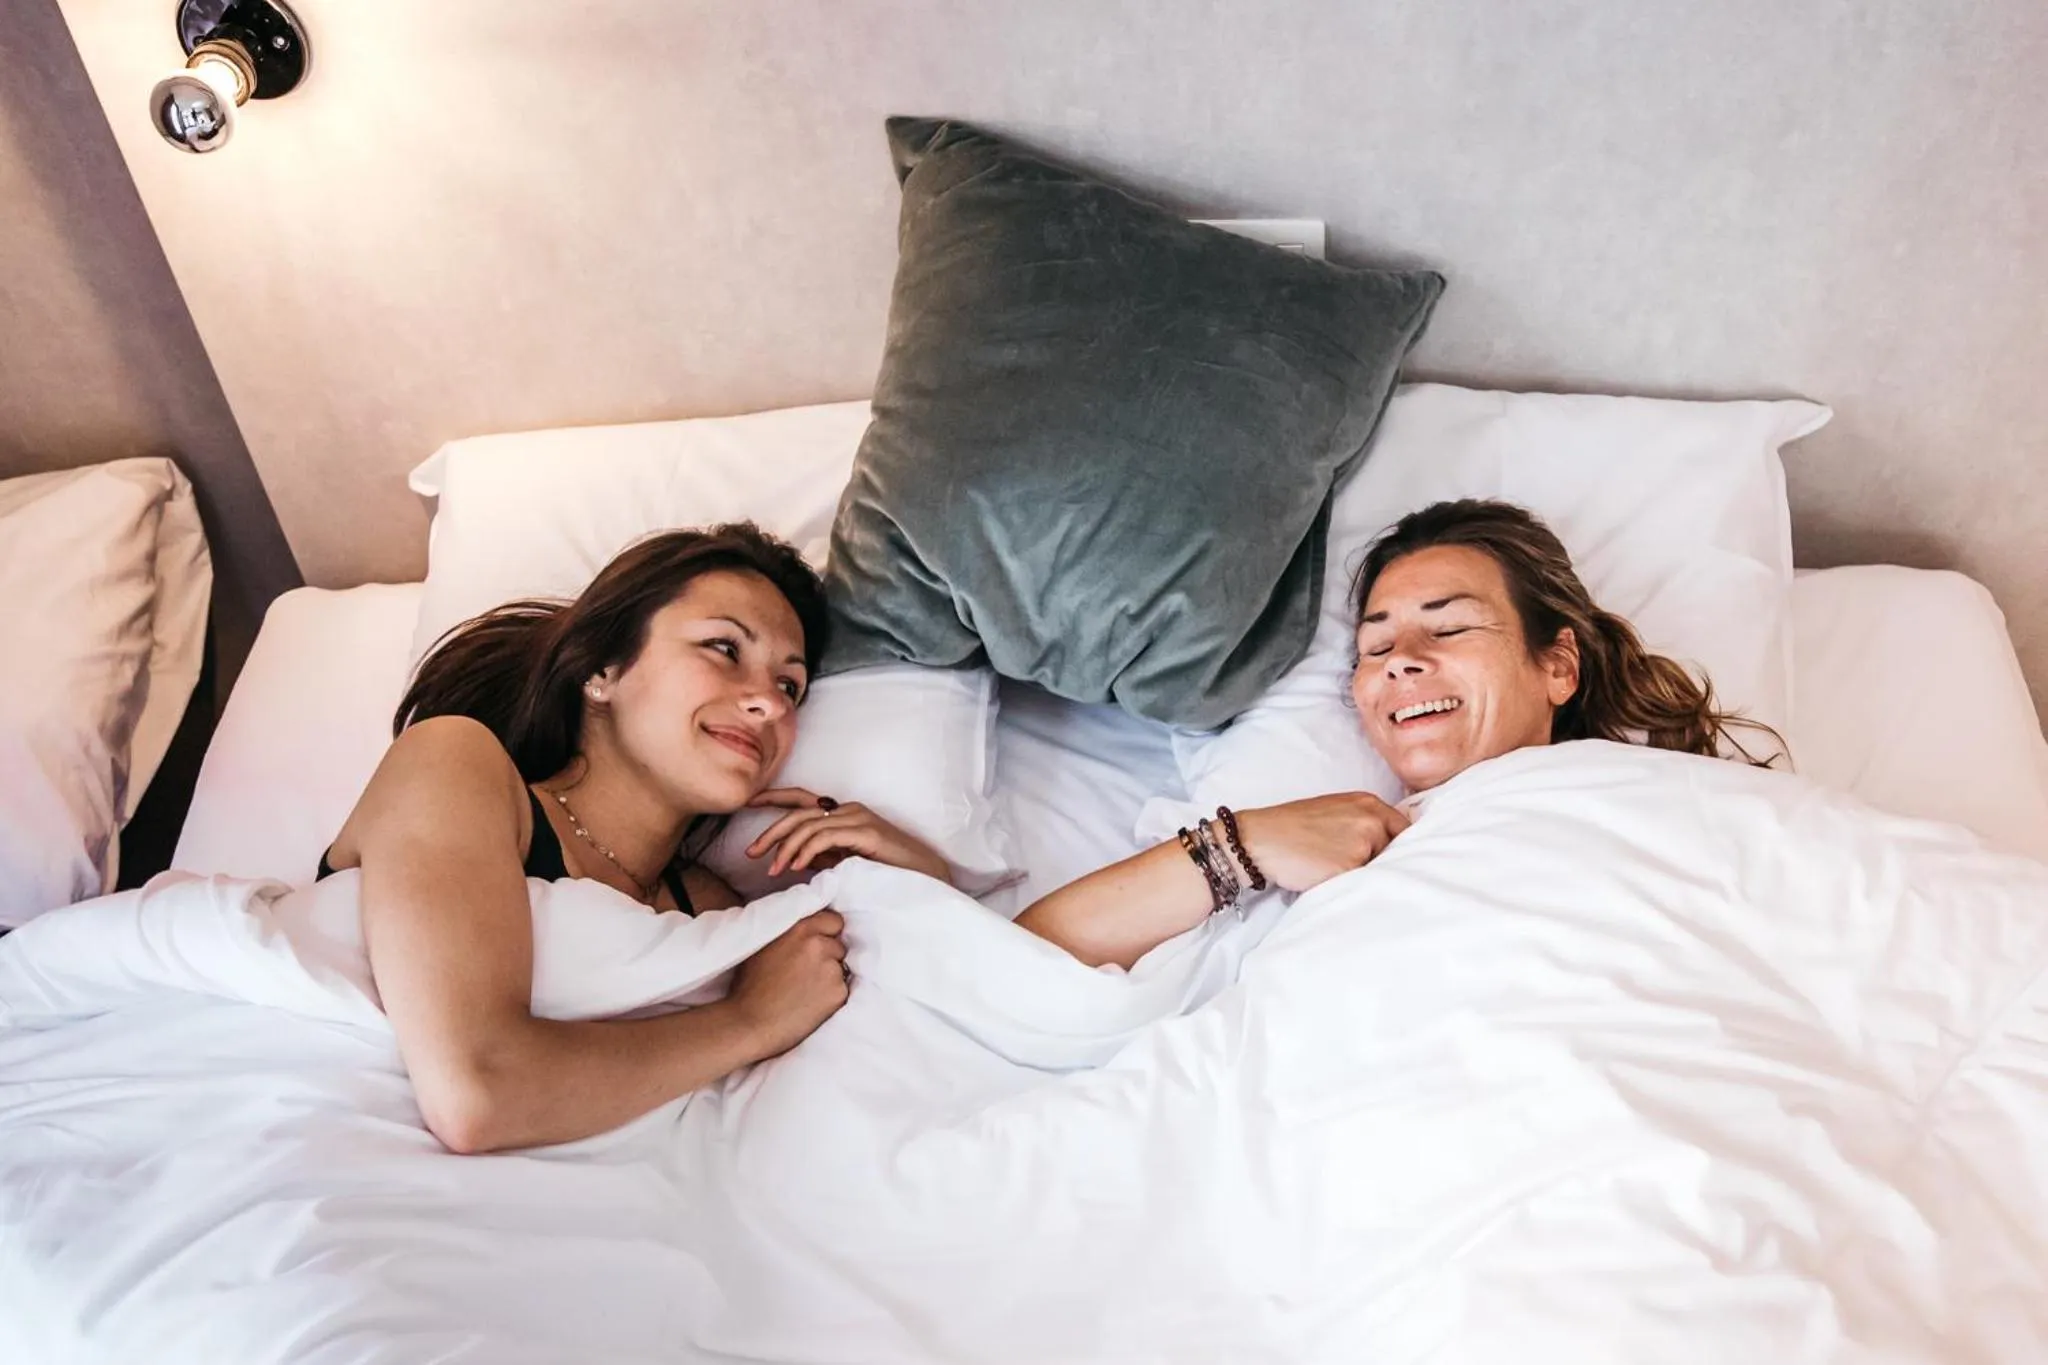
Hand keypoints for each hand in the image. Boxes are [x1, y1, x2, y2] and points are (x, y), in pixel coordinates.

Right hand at [724, 909, 849, 1059]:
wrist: (749, 1024)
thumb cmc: (749, 987)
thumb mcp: (764, 945)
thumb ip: (790, 932)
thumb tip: (807, 930)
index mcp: (800, 928)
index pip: (834, 921)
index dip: (827, 934)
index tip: (819, 945)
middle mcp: (819, 945)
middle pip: (839, 946)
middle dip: (828, 956)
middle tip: (807, 973)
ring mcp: (831, 969)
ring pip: (841, 969)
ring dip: (830, 977)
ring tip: (806, 991)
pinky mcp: (838, 993)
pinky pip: (842, 990)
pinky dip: (831, 997)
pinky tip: (810, 1005)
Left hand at [744, 788, 950, 883]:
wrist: (925, 878)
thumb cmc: (888, 872)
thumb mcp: (846, 863)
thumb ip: (823, 856)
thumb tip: (795, 857)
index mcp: (842, 813)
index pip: (801, 800)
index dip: (773, 798)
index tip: (747, 805)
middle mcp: (847, 809)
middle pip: (799, 811)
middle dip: (770, 831)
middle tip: (750, 853)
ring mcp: (857, 817)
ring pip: (808, 824)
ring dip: (786, 847)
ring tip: (773, 869)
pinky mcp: (865, 830)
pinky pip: (825, 836)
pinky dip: (806, 850)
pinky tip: (796, 867)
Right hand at [1233, 793, 1410, 893]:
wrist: (1258, 839)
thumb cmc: (1291, 828)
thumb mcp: (1334, 811)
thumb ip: (1364, 821)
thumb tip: (1390, 844)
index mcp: (1368, 803)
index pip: (1405, 828)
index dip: (1398, 846)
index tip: (1389, 857)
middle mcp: (1371, 820)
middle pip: (1397, 852)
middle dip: (1380, 862)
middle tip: (1350, 866)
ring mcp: (1363, 844)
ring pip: (1380, 870)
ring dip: (1365, 875)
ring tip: (1333, 870)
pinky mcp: (1350, 868)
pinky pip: (1361, 884)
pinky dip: (1349, 886)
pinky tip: (1326, 879)